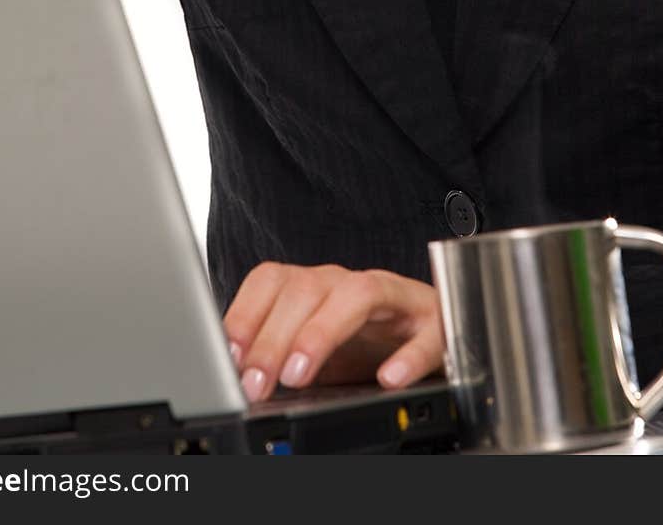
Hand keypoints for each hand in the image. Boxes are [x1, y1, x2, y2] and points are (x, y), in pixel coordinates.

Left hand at [222, 261, 444, 402]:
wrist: (433, 338)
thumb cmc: (367, 346)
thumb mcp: (316, 357)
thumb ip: (279, 361)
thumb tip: (236, 381)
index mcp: (317, 286)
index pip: (273, 280)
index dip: (246, 314)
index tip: (227, 356)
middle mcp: (351, 284)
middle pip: (308, 288)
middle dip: (274, 337)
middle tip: (256, 383)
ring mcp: (396, 298)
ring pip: (360, 294)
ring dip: (324, 331)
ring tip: (300, 374)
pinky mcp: (435, 322)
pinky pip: (425, 332)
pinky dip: (408, 355)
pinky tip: (388, 378)